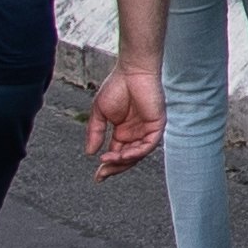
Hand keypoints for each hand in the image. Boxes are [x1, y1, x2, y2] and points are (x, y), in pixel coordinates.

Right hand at [88, 56, 162, 174]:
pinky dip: (137, 152)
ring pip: (138, 154)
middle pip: (127, 158)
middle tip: (102, 174)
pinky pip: (149, 145)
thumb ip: (95, 132)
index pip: (117, 154)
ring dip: (123, 161)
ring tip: (109, 160)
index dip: (108, 166)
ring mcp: (147, 129)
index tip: (97, 176)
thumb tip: (89, 153)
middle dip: (114, 167)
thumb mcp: (100, 113)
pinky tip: (123, 154)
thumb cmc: (117, 86)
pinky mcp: (157, 125)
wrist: (132, 71)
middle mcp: (136, 133)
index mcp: (123, 131)